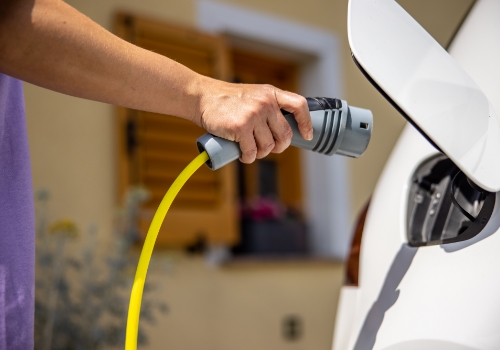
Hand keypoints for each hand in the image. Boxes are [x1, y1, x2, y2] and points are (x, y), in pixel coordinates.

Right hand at [194, 77, 312, 162]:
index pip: (299, 106)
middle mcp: (266, 103)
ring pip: (268, 146)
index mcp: (271, 94)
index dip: (306, 123)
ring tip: (250, 149)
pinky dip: (248, 157)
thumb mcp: (254, 95)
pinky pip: (252, 152)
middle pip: (285, 135)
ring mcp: (254, 115)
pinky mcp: (241, 128)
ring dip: (260, 153)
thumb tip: (283, 131)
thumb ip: (269, 106)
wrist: (203, 97)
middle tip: (266, 148)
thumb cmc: (228, 100)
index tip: (307, 135)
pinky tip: (243, 154)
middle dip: (278, 147)